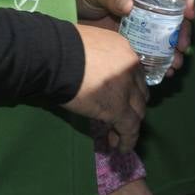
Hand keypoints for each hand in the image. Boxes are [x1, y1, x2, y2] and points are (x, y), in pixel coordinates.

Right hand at [62, 24, 147, 153]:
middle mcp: (130, 67)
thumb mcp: (88, 46)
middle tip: (121, 118)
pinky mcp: (118, 108)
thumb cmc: (62, 48)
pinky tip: (120, 147)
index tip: (121, 98)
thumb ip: (98, 59)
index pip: (134, 73)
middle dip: (132, 106)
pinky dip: (127, 140)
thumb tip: (92, 74)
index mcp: (123, 49)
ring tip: (117, 137)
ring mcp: (127, 87)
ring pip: (137, 111)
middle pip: (139, 92)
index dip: (129, 89)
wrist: (55, 56)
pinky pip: (129, 128)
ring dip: (130, 124)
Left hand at [76, 0, 194, 77]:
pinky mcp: (135, 40)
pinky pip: (152, 51)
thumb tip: (129, 5)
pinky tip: (165, 71)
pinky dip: (161, 61)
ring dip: (174, 51)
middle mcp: (148, 5)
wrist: (70, 12)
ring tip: (175, 65)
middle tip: (181, 47)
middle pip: (174, 16)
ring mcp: (143, 24)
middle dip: (182, 32)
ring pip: (166, 36)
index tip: (189, 13)